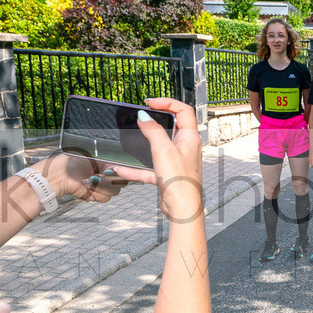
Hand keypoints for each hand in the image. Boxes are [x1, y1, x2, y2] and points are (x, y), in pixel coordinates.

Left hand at [36, 154, 129, 203]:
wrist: (59, 175)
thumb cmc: (73, 161)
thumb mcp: (94, 155)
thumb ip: (111, 159)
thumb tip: (124, 165)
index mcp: (108, 163)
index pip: (125, 170)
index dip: (121, 171)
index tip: (112, 170)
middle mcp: (107, 175)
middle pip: (122, 182)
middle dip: (109, 179)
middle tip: (97, 174)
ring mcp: (102, 186)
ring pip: (114, 191)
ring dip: (101, 186)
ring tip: (89, 179)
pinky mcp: (95, 196)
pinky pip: (104, 198)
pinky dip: (95, 192)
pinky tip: (87, 186)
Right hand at [111, 98, 203, 222]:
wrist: (182, 209)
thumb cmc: (181, 182)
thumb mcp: (163, 150)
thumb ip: (153, 131)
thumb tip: (144, 116)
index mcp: (190, 138)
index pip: (184, 110)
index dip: (168, 103)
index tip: (151, 103)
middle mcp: (185, 148)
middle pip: (172, 126)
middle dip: (156, 120)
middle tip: (142, 115)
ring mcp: (176, 161)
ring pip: (158, 147)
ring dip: (144, 144)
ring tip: (132, 137)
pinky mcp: (168, 174)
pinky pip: (149, 167)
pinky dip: (136, 168)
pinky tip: (122, 170)